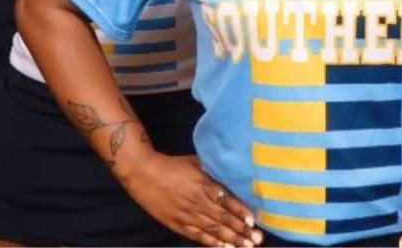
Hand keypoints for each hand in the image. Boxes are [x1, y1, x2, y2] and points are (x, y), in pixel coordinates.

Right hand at [119, 152, 260, 246]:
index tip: (253, 219)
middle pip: (223, 218)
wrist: (144, 174)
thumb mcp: (195, 161)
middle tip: (257, 238)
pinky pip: (198, 236)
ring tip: (246, 246)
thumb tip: (231, 172)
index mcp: (203, 183)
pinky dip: (212, 243)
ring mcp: (187, 215)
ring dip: (231, 239)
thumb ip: (213, 170)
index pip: (226, 199)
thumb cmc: (172, 165)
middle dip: (241, 230)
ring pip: (213, 230)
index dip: (240, 211)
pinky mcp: (178, 224)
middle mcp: (197, 201)